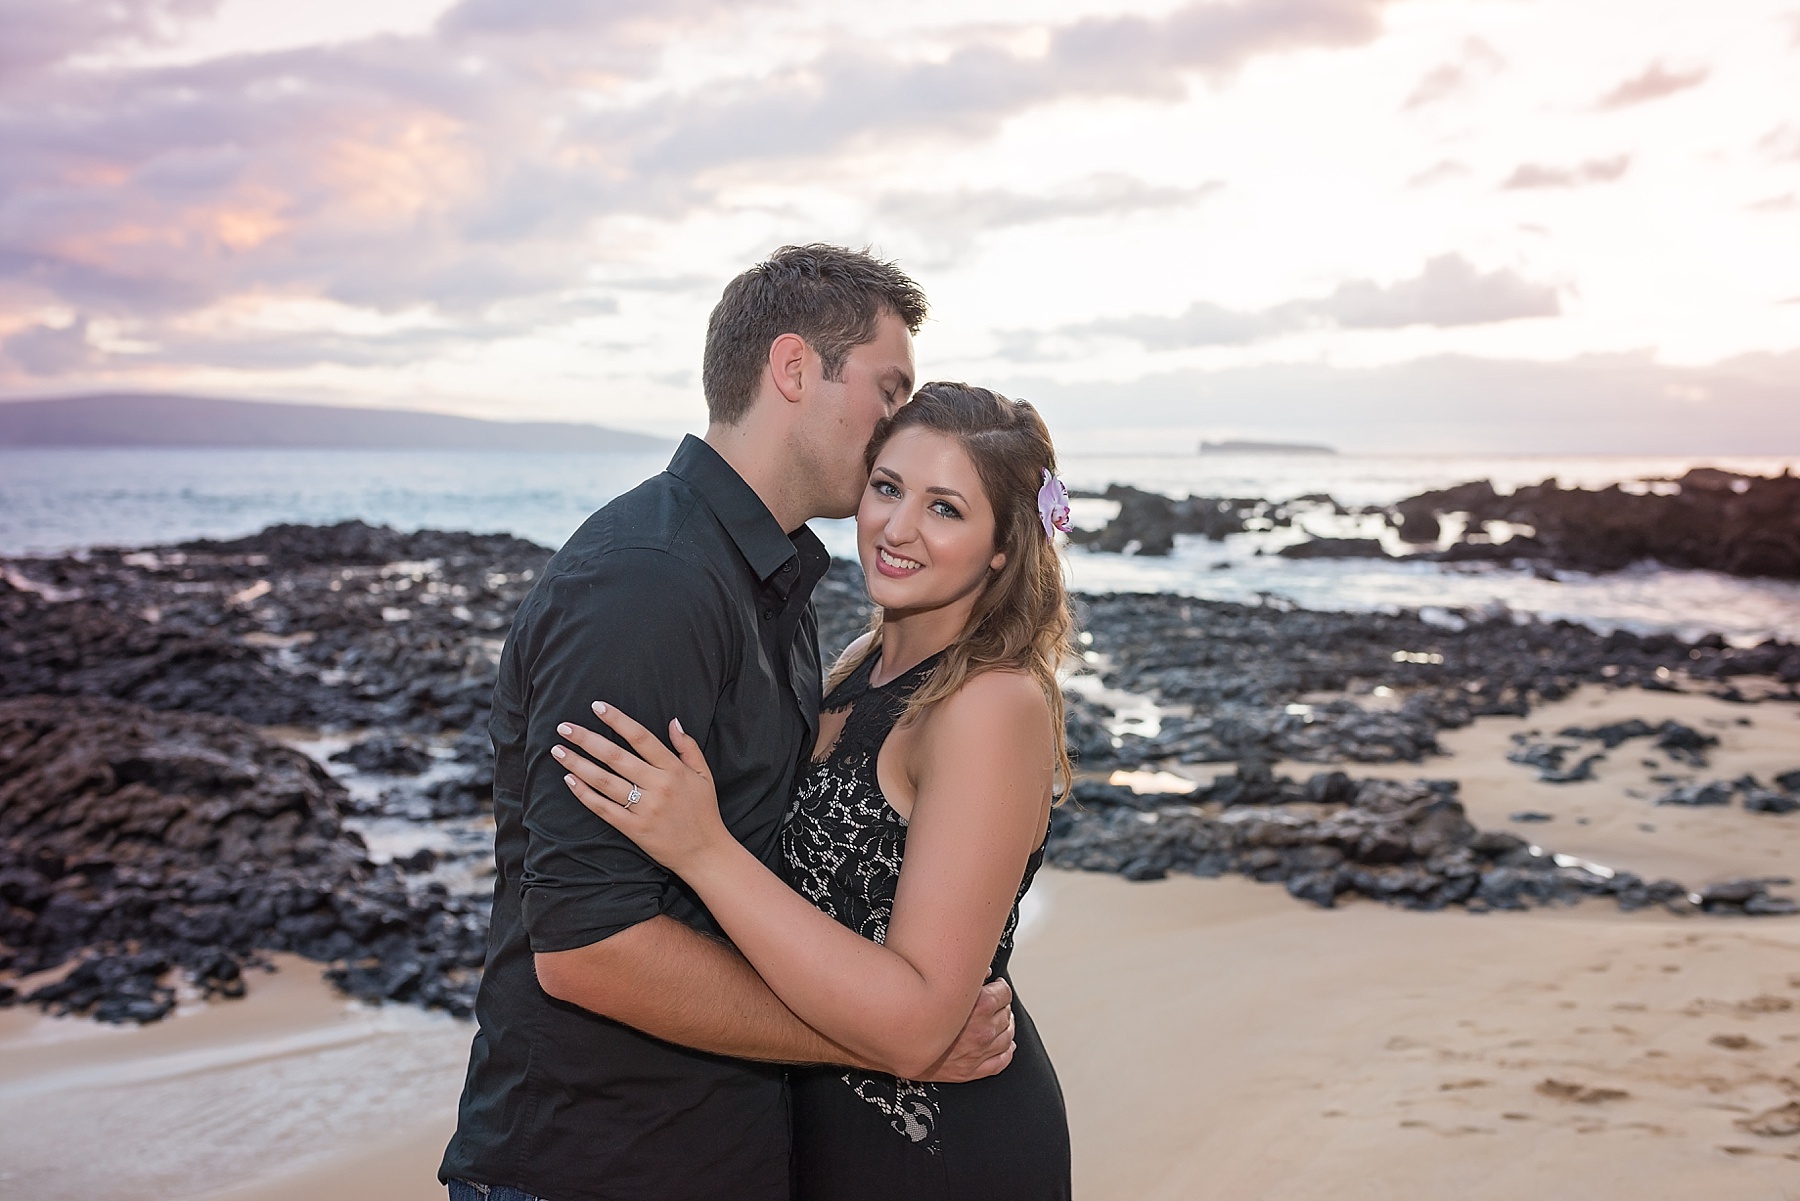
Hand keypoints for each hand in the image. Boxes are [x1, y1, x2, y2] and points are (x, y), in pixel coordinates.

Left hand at [554, 702, 726, 872]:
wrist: (705, 852)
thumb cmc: (704, 811)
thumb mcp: (703, 774)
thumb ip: (688, 747)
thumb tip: (673, 721)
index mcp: (673, 769)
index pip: (641, 738)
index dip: (617, 720)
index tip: (596, 707)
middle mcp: (658, 786)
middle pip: (615, 757)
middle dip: (587, 739)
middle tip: (564, 727)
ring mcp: (644, 808)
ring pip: (605, 781)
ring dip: (578, 764)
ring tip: (558, 751)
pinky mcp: (634, 829)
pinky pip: (604, 808)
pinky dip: (585, 794)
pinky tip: (570, 780)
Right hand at [915, 978, 1014, 1082]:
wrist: (896, 1042)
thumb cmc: (915, 1013)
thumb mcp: (941, 985)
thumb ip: (966, 977)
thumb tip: (983, 972)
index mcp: (980, 1007)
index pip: (1005, 994)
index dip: (1000, 987)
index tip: (995, 987)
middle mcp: (982, 1031)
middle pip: (1006, 1014)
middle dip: (1001, 1006)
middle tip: (993, 1003)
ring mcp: (978, 1053)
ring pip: (1007, 1037)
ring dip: (1005, 1027)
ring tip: (999, 1021)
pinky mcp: (971, 1071)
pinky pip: (1001, 1062)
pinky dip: (1006, 1052)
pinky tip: (1005, 1045)